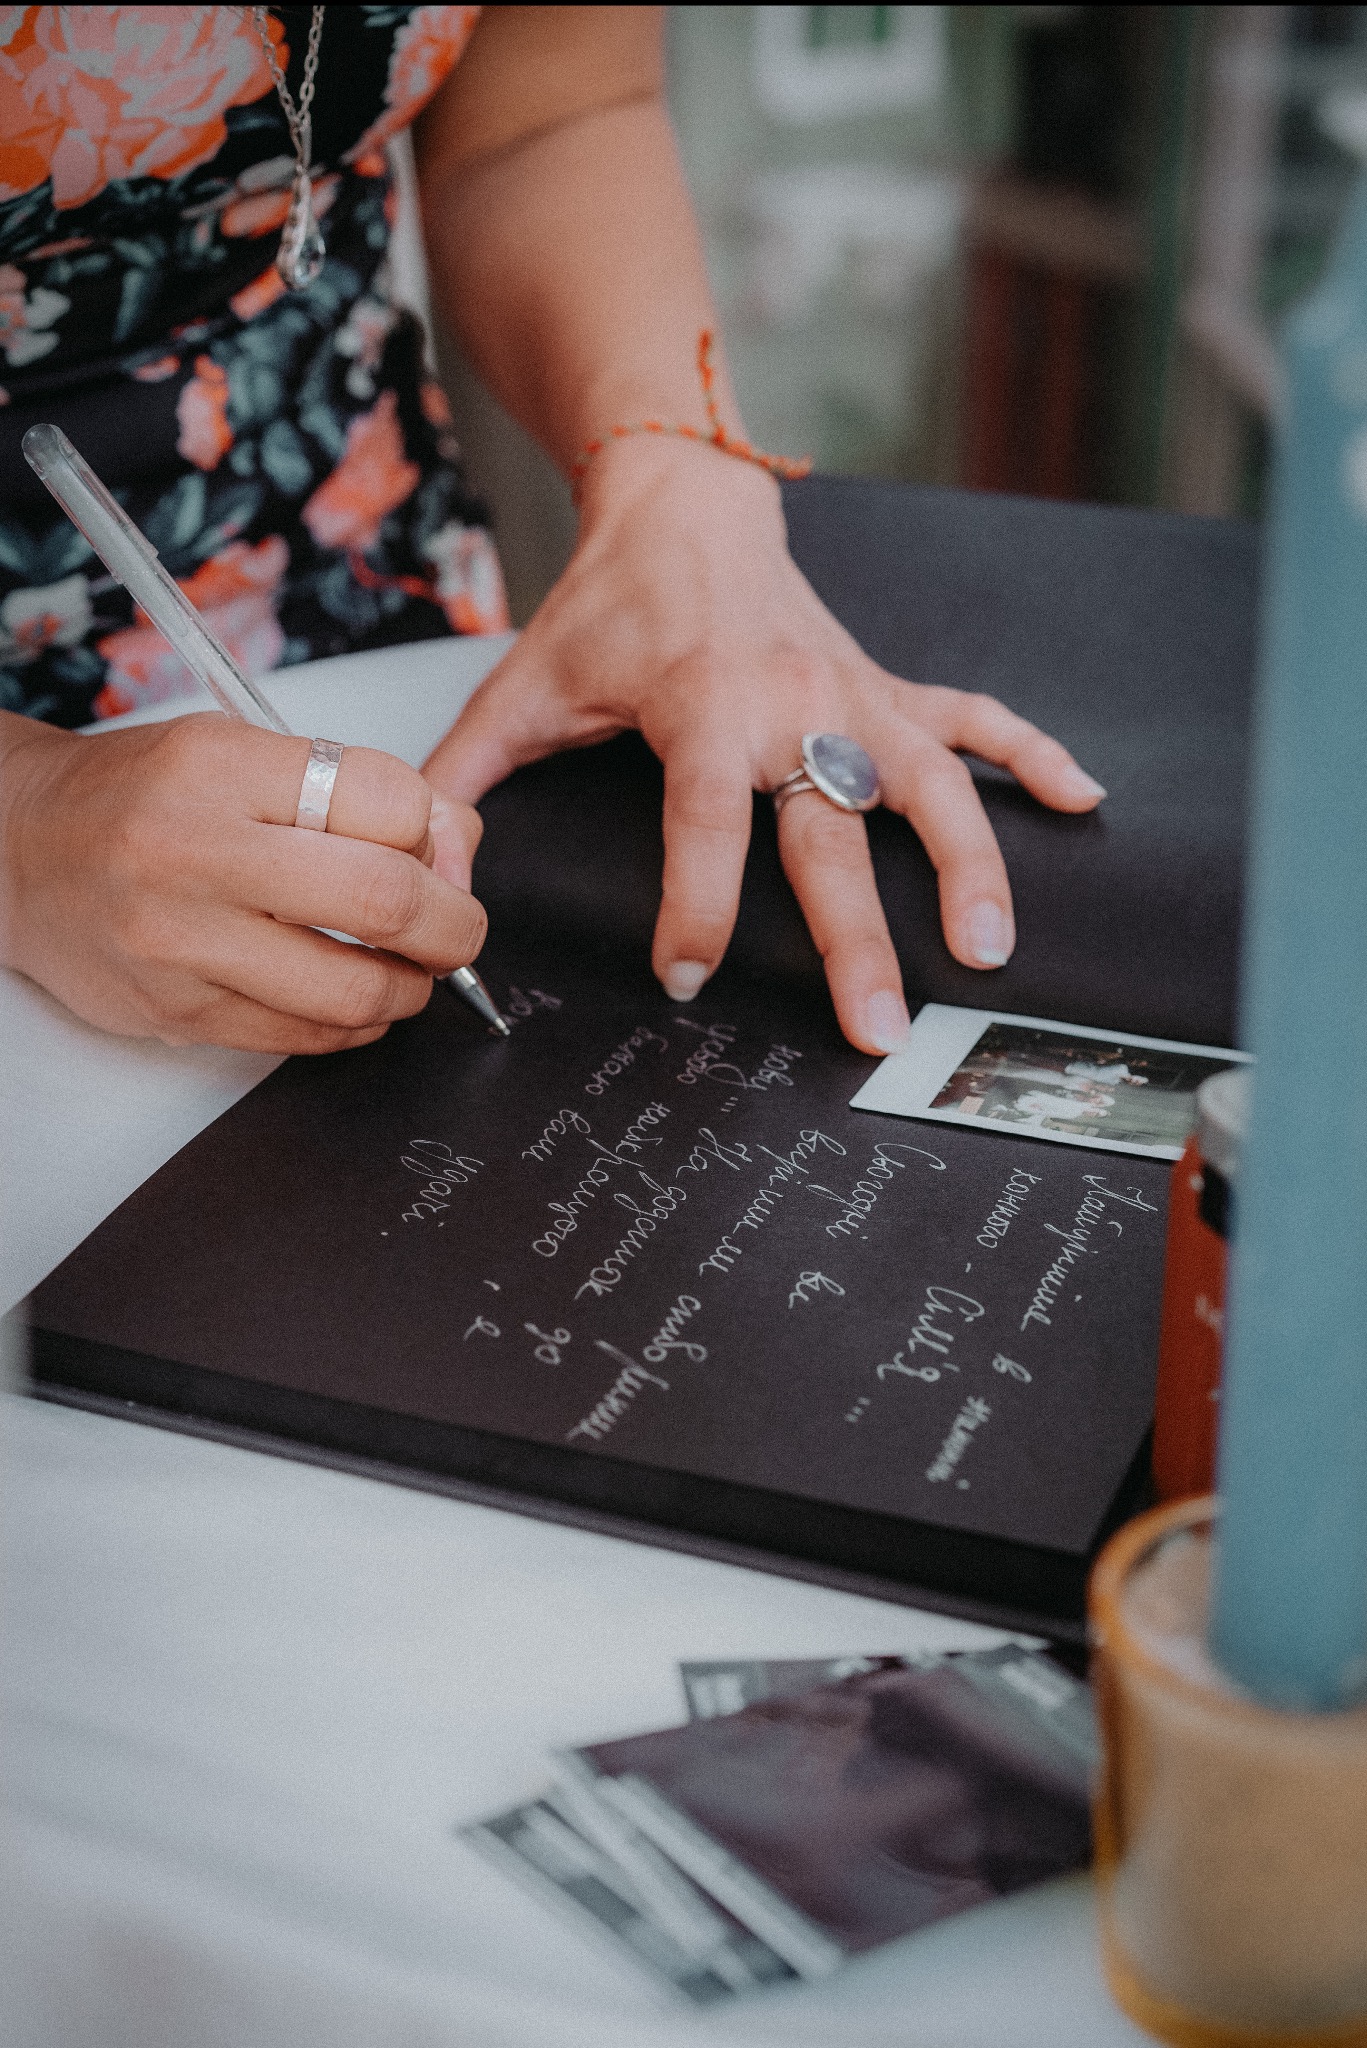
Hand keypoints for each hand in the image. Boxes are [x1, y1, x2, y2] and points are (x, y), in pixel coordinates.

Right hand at [0, 711, 486, 1051]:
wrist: (19, 849)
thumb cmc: (144, 796)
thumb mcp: (241, 750)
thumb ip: (353, 789)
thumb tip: (459, 846)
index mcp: (219, 767)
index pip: (388, 800)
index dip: (435, 832)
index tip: (432, 849)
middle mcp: (194, 851)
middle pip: (385, 900)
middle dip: (453, 924)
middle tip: (457, 928)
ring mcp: (181, 943)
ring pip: (354, 989)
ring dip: (412, 986)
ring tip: (410, 968)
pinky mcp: (177, 1013)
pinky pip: (306, 1039)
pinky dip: (357, 1023)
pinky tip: (355, 996)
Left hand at [422, 438, 1104, 1054]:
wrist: (683, 500)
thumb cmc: (605, 604)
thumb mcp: (524, 686)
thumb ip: (468, 775)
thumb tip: (429, 863)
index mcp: (701, 709)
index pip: (705, 822)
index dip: (698, 906)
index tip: (687, 976)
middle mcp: (792, 704)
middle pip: (832, 834)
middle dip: (858, 938)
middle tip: (877, 1028)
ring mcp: (852, 693)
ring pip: (927, 783)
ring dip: (968, 862)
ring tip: (990, 946)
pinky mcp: (886, 683)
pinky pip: (974, 717)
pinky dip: (1029, 754)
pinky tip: (1080, 799)